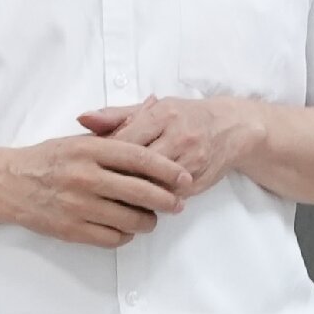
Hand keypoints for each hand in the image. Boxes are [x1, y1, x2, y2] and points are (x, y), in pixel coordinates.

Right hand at [0, 129, 192, 246]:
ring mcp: (78, 205)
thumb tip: (154, 107)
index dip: (168, 170)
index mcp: (90, 149)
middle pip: (141, 192)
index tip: (184, 177)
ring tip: (151, 218)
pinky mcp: (71, 230)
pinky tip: (125, 228)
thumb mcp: (79, 137)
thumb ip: (116, 130)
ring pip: (130, 220)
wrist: (7, 183)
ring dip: (148, 221)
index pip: (140, 159)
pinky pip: (112, 238)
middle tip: (178, 204)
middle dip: (167, 200)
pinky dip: (125, 235)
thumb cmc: (48, 159)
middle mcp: (85, 177)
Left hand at [79, 94, 273, 199]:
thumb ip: (116, 116)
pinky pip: (168, 196)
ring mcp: (191, 160)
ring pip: (153, 184)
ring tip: (111, 199)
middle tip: (95, 188)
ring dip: (132, 194)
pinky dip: (151, 201)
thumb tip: (82, 119)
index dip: (104, 156)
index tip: (91, 165)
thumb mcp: (153, 109)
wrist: (231, 128)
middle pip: (138, 165)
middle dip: (116, 178)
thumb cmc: (185, 116)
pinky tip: (136, 204)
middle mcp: (179, 137)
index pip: (125, 139)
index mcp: (162, 115)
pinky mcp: (198, 181)